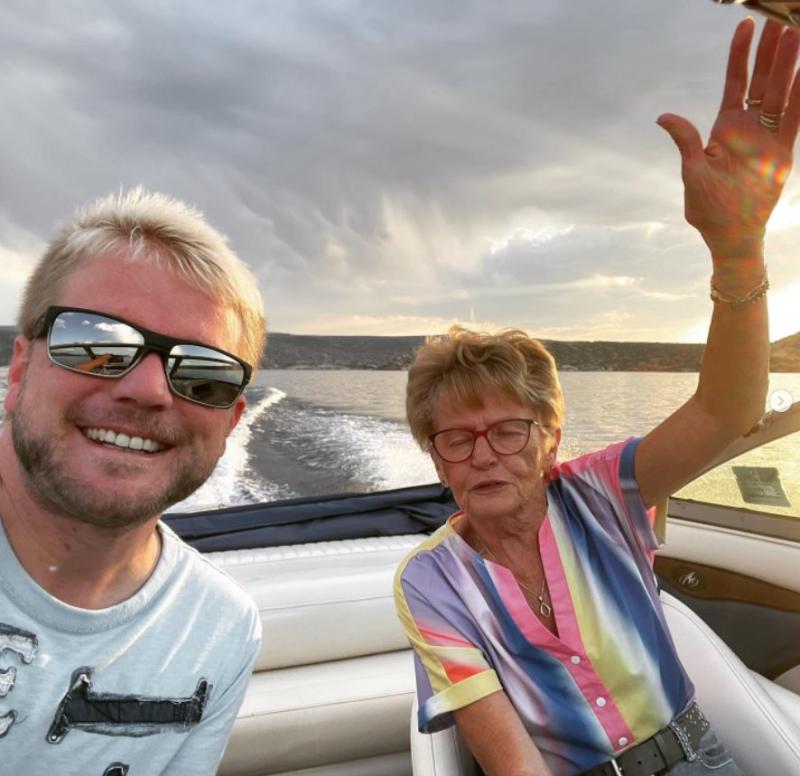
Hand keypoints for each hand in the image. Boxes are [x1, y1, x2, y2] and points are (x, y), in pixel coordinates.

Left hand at [658, 18, 799, 260]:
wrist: (731, 234)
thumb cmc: (707, 208)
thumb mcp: (693, 172)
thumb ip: (686, 142)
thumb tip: (664, 117)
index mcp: (724, 128)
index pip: (735, 82)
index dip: (740, 55)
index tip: (746, 25)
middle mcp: (748, 127)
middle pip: (762, 80)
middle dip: (771, 50)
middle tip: (781, 18)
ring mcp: (767, 137)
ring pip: (781, 92)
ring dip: (789, 64)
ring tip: (797, 31)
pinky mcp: (784, 151)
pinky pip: (796, 118)